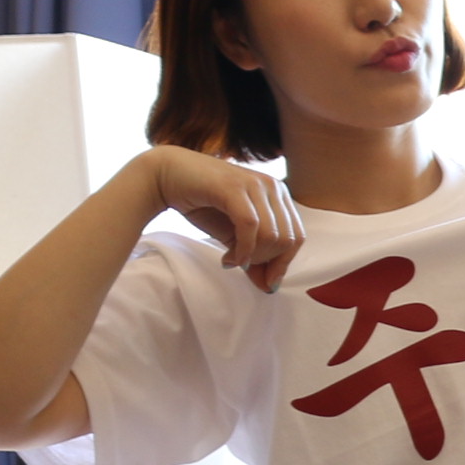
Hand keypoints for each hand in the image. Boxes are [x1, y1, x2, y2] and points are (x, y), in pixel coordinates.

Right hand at [149, 148, 303, 292]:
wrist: (167, 177)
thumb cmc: (203, 205)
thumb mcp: (234, 237)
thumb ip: (255, 259)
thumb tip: (270, 288)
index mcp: (279, 195)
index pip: (297, 237)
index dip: (283, 264)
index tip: (265, 281)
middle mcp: (273, 186)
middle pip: (288, 239)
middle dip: (267, 262)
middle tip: (242, 266)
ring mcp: (255, 184)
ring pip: (272, 235)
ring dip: (252, 257)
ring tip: (231, 259)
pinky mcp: (235, 188)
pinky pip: (250, 227)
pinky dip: (243, 249)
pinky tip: (229, 259)